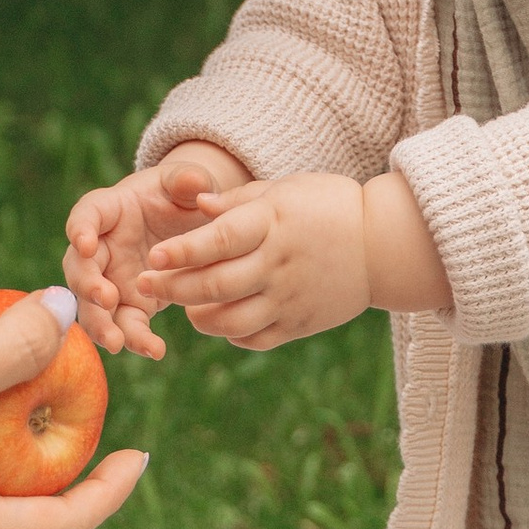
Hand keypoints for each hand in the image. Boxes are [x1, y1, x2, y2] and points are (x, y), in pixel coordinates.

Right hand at [64, 145, 250, 356]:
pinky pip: (124, 325)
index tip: (84, 243)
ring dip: (100, 325)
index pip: (86, 215)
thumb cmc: (177, 195)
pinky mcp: (129, 304)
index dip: (81, 229)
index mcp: (109, 209)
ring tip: (116, 343)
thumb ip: (188, 179)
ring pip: (93, 306)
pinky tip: (154, 351)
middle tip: (105, 298)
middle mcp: (101, 248)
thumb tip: (196, 184)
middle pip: (80, 267)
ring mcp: (110, 279)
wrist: (184, 223)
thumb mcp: (184, 181)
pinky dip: (134, 339)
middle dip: (87, 284)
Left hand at [135, 170, 373, 352]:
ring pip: (230, 320)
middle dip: (173, 286)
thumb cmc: (327, 206)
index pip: (220, 240)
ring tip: (185, 305)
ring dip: (198, 316)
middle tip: (144, 283)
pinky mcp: (300, 324)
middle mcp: (279, 264)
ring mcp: (290, 298)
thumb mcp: (284, 189)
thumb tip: (194, 205)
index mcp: (273, 223)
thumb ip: (237, 201)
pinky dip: (229, 333)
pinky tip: (220, 319)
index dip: (184, 250)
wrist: (383, 245)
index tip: (154, 256)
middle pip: (216, 284)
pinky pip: (254, 338)